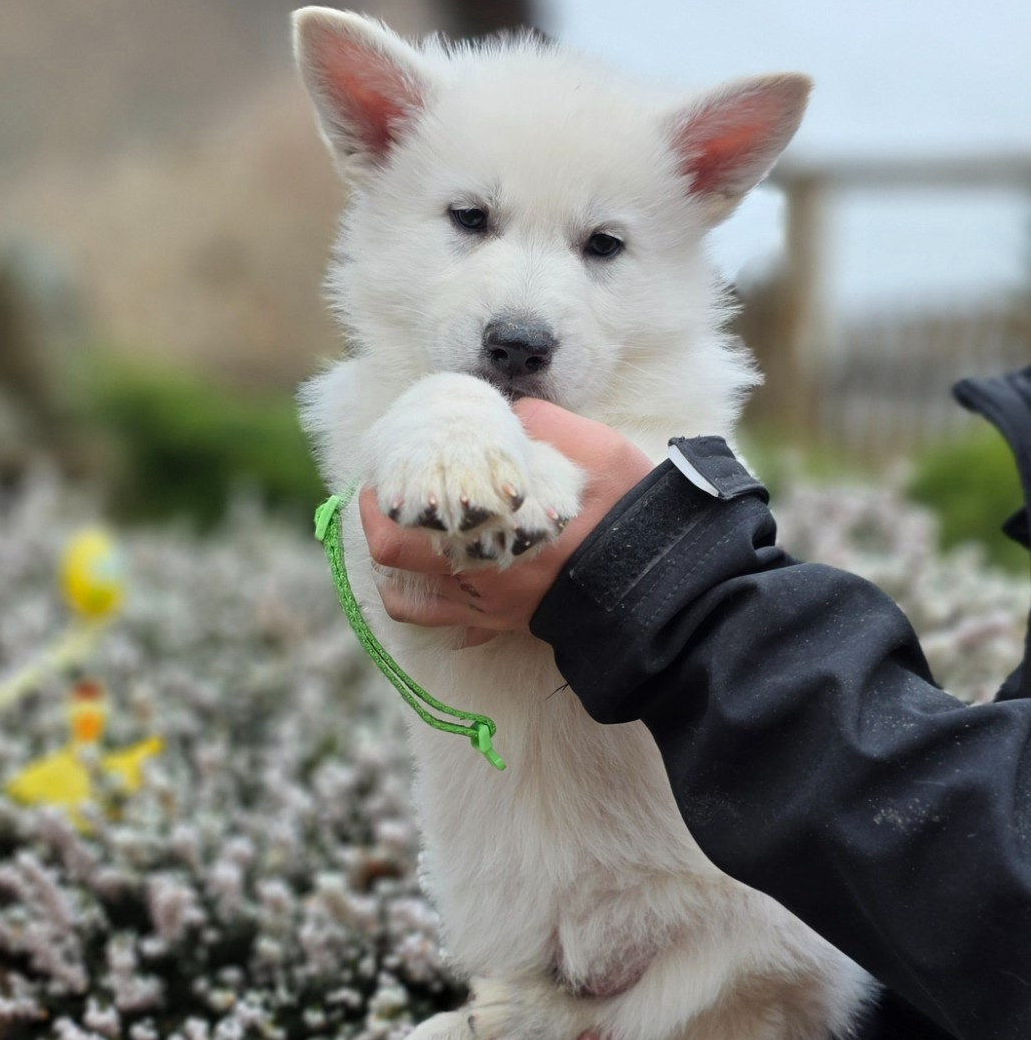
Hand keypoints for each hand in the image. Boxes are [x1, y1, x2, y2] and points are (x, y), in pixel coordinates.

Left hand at [361, 399, 652, 643]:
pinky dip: (429, 606)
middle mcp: (480, 571)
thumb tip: (515, 413)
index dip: (385, 490)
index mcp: (495, 523)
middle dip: (374, 524)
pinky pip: (448, 625)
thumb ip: (546, 424)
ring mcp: (488, 605)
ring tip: (397, 540)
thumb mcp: (596, 450)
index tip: (385, 469)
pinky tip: (432, 582)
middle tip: (380, 499)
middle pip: (392, 555)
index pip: (410, 509)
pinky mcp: (503, 625)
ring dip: (391, 571)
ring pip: (408, 600)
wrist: (666, 584)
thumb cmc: (631, 513)